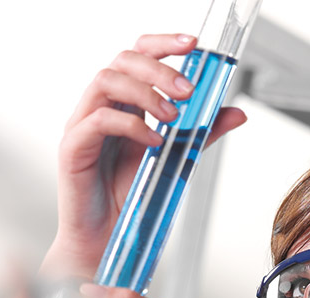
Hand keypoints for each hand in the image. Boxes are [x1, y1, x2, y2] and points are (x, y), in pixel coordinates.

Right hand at [41, 33, 247, 280]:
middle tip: (188, 90)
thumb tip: (236, 112)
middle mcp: (101, 107)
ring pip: (106, 81)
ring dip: (146, 94)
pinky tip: (154, 142)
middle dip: (160, 68)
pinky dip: (131, 127)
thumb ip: (202, 133)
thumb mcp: (178, 159)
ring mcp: (83, 125)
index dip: (163, 44)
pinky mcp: (73, 148)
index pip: (138, 57)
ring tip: (173, 117)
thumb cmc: (134, 199)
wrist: (108, 241)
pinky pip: (98, 121)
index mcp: (124, 104)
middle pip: (122, 61)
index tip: (194, 45)